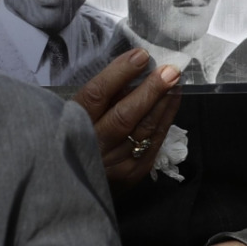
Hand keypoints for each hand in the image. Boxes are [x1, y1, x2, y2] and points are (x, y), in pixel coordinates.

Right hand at [71, 49, 182, 192]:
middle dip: (150, 90)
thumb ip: (95, 100)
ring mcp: (115, 163)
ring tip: (175, 80)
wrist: (71, 190)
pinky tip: (172, 101)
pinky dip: (165, 119)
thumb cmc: (72, 140)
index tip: (139, 55)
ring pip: (144, 129)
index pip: (96, 96)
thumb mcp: (70, 116)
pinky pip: (154, 142)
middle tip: (169, 70)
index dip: (118, 74)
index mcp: (71, 127)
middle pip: (124, 115)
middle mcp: (94, 147)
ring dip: (163, 103)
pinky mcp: (133, 173)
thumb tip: (129, 72)